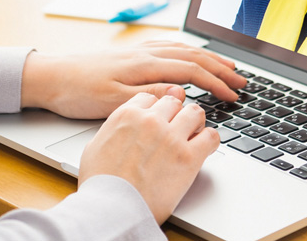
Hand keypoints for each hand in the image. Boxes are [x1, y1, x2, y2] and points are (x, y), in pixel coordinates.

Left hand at [20, 41, 246, 118]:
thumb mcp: (113, 102)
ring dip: (208, 58)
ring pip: (182, 49)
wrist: (50, 76)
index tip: (234, 95)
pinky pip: (168, 47)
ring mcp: (137, 51)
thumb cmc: (77, 92)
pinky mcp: (130, 55)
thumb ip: (149, 96)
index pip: (192, 70)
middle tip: (242, 81)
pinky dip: (188, 51)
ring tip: (227, 66)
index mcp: (144, 65)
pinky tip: (190, 55)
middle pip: (192, 56)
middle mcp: (144, 54)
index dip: (216, 83)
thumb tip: (181, 92)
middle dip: (221, 68)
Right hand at [78, 92, 218, 222]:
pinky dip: (209, 140)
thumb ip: (113, 130)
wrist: (112, 209)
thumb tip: (120, 130)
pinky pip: (211, 136)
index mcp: (127, 114)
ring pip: (195, 112)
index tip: (159, 118)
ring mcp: (171, 137)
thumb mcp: (95, 146)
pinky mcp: (188, 157)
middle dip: (175, 114)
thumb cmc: (100, 183)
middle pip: (174, 102)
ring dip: (195, 123)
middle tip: (175, 128)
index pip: (150, 98)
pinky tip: (203, 148)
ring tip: (192, 135)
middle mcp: (150, 120)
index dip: (156, 109)